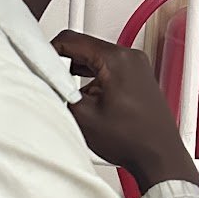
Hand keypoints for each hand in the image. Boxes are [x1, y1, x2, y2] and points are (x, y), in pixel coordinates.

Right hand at [52, 30, 198, 192]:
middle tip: (52, 82)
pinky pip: (109, 69)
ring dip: (79, 73)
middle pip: (85, 47)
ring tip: (71, 96)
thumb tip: (47, 79)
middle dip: (64, 63)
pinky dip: (94, 80)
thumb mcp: (82, 115)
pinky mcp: (139, 77)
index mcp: (117, 59)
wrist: (159, 157)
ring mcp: (137, 66)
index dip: (49, 50)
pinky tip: (88, 100)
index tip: (39, 61)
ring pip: (96, 59)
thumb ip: (59, 90)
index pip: (72, 39)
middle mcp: (130, 57)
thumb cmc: (133, 140)